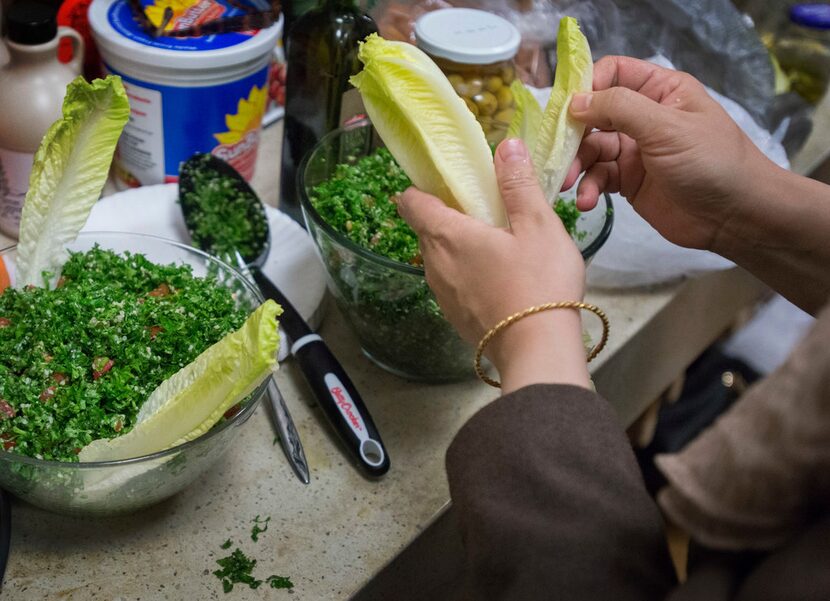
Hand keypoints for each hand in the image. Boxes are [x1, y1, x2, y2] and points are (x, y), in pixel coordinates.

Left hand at [397, 139, 590, 392]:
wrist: (537, 349)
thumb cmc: (538, 281)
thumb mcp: (537, 225)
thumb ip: (518, 184)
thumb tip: (507, 145)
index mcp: (446, 235)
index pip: (411, 202)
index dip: (422, 188)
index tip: (447, 181)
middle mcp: (434, 264)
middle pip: (426, 229)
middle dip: (447, 215)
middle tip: (485, 208)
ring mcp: (441, 294)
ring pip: (438, 257)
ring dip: (457, 246)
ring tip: (496, 242)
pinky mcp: (454, 316)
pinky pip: (451, 283)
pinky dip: (465, 272)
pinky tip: (498, 276)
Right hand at [564, 56, 775, 250]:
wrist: (735, 217)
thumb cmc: (711, 162)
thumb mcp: (666, 127)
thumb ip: (620, 108)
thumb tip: (575, 102)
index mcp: (659, 91)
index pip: (613, 73)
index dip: (587, 86)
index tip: (565, 110)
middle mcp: (643, 116)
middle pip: (594, 114)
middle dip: (574, 135)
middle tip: (558, 154)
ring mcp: (634, 150)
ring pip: (591, 149)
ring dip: (577, 165)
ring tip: (569, 184)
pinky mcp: (628, 181)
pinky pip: (598, 178)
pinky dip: (588, 188)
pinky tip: (586, 201)